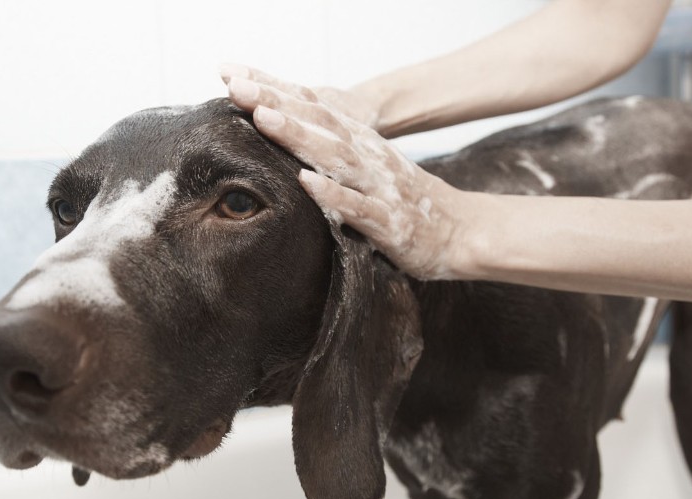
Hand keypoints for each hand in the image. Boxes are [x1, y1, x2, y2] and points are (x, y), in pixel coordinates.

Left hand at [220, 64, 471, 279]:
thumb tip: (282, 136)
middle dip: (276, 102)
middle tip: (236, 86)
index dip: (272, 88)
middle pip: (317, 122)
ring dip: (299, 136)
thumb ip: (329, 151)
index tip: (231, 74)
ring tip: (264, 119)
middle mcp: (367, 155)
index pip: (310, 106)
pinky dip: (332, 194)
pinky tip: (306, 183)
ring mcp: (378, 186)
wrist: (461, 231)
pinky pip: (357, 207)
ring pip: (335, 156)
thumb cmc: (403, 201)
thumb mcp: (365, 168)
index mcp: (357, 141)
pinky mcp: (388, 221)